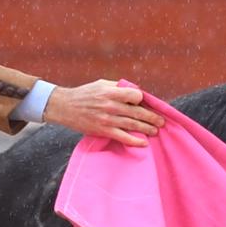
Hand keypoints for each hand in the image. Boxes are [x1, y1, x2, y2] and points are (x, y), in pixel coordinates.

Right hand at [44, 80, 163, 147]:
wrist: (64, 107)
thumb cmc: (84, 94)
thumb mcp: (101, 84)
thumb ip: (118, 86)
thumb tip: (136, 91)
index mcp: (111, 91)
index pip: (135, 95)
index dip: (141, 99)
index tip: (143, 103)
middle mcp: (110, 105)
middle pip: (137, 111)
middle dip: (152, 117)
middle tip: (161, 121)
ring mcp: (107, 119)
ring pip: (133, 124)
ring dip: (147, 128)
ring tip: (155, 131)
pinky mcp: (103, 130)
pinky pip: (123, 137)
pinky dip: (135, 141)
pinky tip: (143, 143)